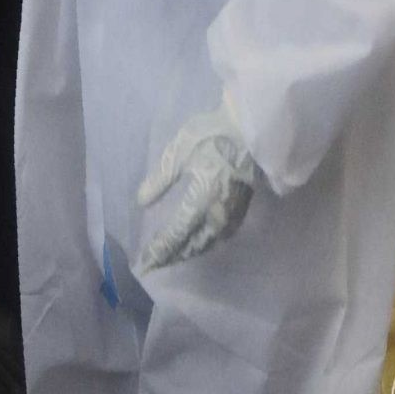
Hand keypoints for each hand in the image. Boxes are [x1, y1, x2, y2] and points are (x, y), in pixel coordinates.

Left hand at [137, 104, 258, 269]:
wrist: (252, 127)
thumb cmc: (213, 134)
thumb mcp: (178, 152)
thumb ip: (160, 179)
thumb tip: (142, 202)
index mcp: (200, 201)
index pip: (175, 235)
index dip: (159, 250)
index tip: (144, 263)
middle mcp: (217, 215)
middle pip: (192, 245)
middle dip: (172, 256)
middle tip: (154, 266)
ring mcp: (232, 213)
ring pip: (208, 243)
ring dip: (190, 252)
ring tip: (173, 257)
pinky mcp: (242, 208)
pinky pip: (221, 236)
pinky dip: (206, 244)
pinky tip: (200, 241)